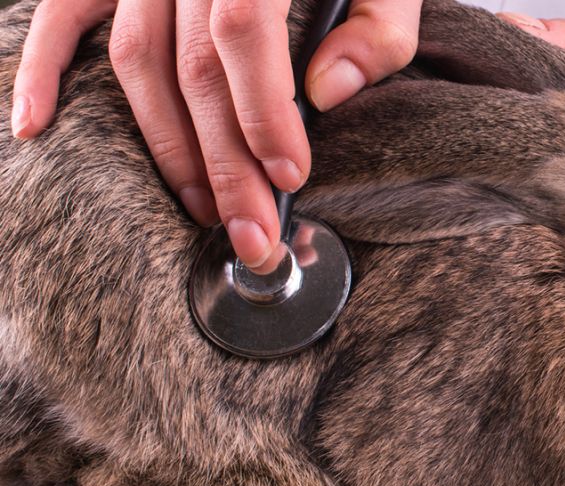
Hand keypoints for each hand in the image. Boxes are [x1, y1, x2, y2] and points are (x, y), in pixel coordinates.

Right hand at [11, 0, 420, 272]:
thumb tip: (328, 93)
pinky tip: (34, 125)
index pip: (241, 33)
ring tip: (202, 207)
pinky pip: (62, 14)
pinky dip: (43, 68)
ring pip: (134, 58)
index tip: (289, 175)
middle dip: (223, 162)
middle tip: (250, 232)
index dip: (263, 112)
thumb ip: (379, 25)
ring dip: (167, 144)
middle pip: (191, 66)